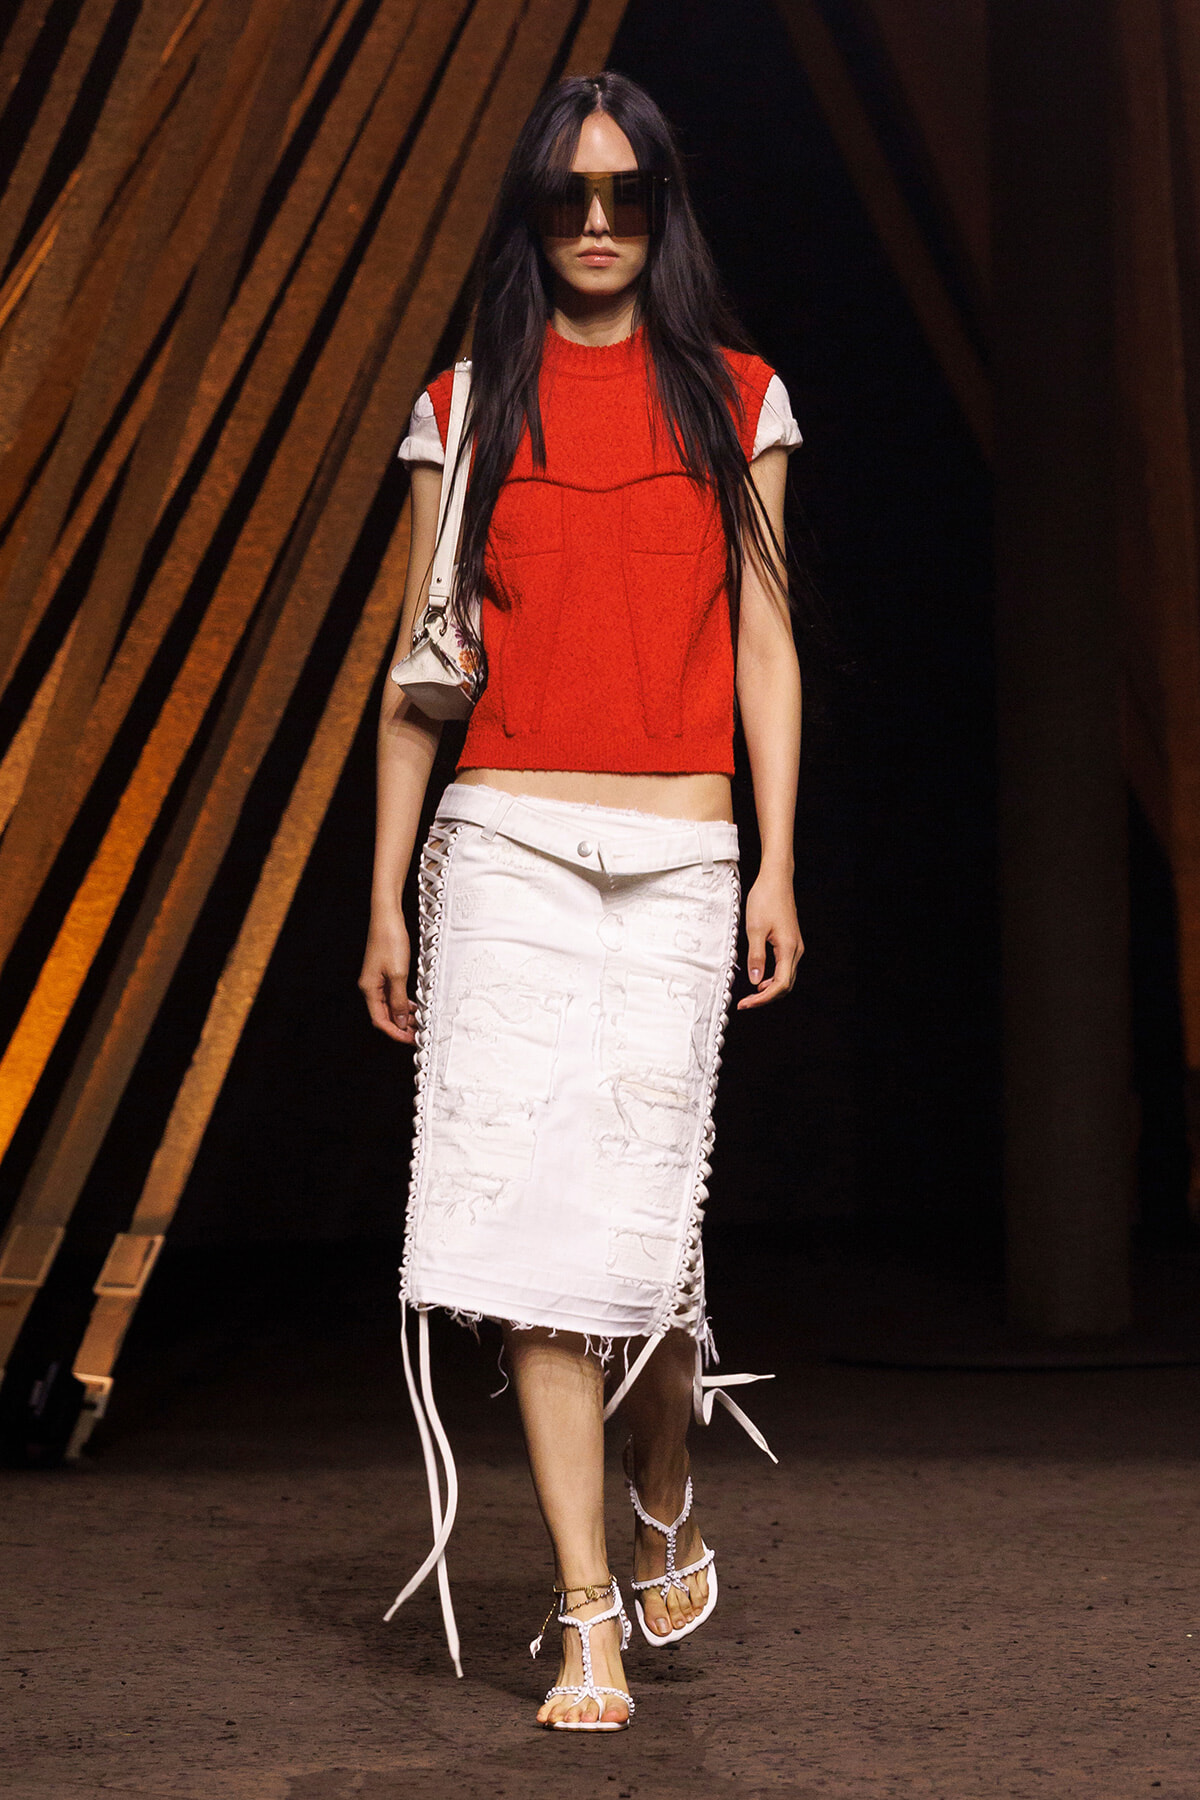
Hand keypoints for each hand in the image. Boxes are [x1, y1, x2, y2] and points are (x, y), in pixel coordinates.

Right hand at [359, 915, 416, 1042]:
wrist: (387, 917)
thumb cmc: (390, 940)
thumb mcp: (398, 974)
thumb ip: (399, 1000)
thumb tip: (400, 1021)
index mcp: (369, 989)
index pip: (380, 1020)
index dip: (395, 1032)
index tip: (410, 1039)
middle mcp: (370, 986)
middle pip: (384, 1015)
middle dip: (401, 1026)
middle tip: (418, 1033)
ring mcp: (377, 980)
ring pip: (390, 1006)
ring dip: (404, 1016)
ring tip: (420, 1022)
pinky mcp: (384, 973)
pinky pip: (393, 995)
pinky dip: (404, 1003)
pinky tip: (415, 1006)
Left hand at [736, 868, 802, 1009]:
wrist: (776, 880)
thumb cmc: (766, 899)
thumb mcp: (755, 929)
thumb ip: (756, 957)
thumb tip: (755, 980)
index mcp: (788, 949)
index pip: (780, 984)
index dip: (763, 998)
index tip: (747, 1003)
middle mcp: (796, 950)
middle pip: (785, 985)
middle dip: (766, 997)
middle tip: (746, 1003)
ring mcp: (795, 946)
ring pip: (786, 977)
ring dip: (769, 989)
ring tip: (751, 994)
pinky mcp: (790, 942)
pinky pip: (784, 967)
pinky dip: (773, 977)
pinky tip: (760, 978)